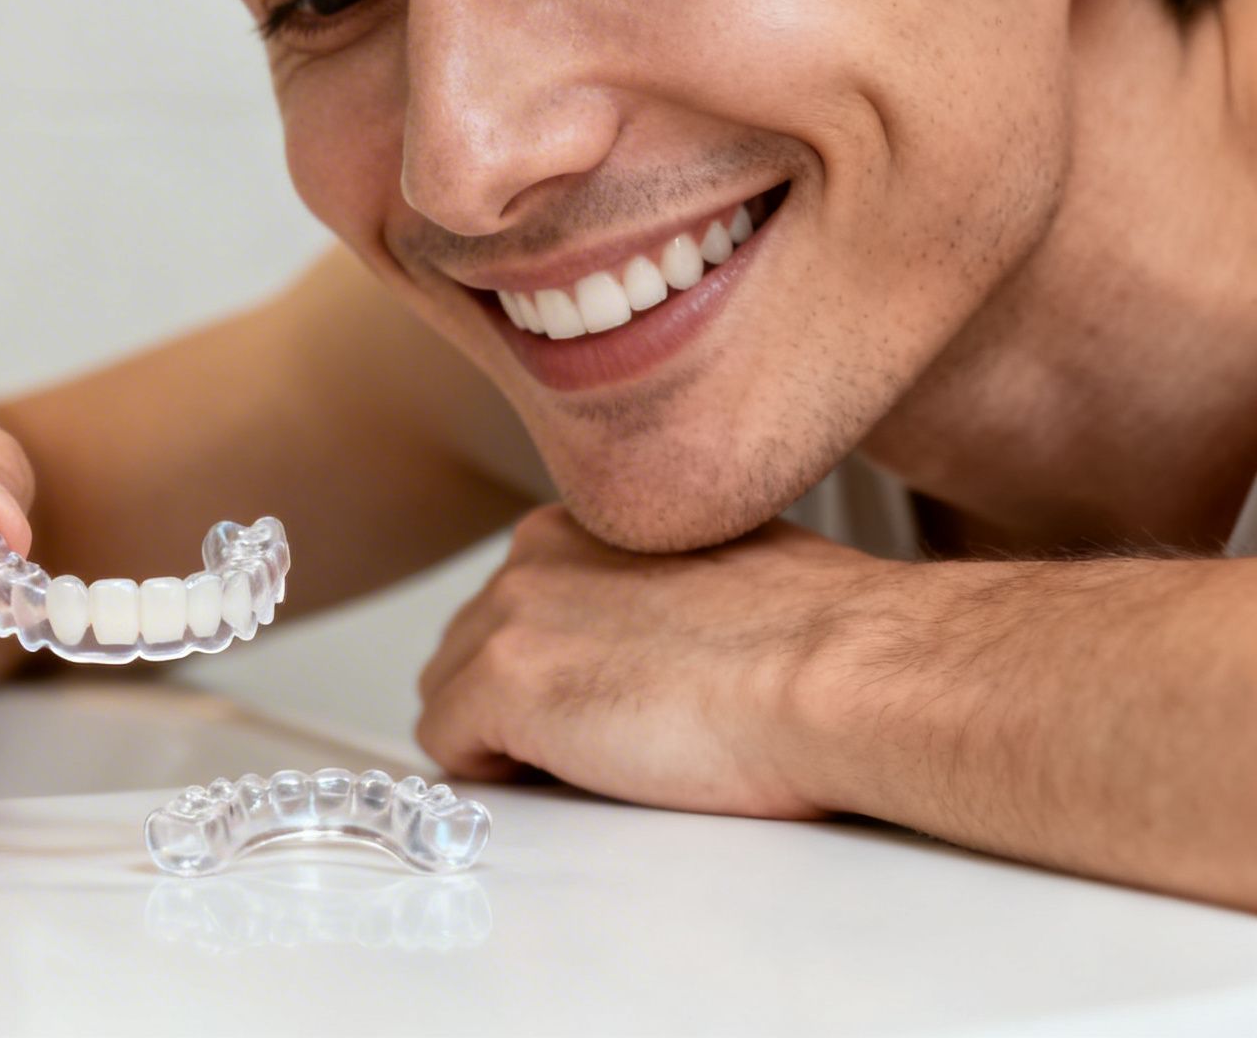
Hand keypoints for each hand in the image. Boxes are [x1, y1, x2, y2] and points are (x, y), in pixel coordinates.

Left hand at [416, 505, 892, 818]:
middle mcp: (534, 554)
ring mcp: (511, 615)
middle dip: (519, 700)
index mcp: (589, 519)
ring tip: (603, 756)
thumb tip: (644, 637)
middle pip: (472, 646)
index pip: (521, 602)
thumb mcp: (719, 568)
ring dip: (507, 736)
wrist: (843, 670)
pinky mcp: (502, 683)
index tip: (601, 697)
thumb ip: (652, 587)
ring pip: (451, 694)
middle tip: (604, 738)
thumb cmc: (819, 637)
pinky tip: (577, 774)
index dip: (555, 664)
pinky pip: (448, 746)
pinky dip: (497, 774)